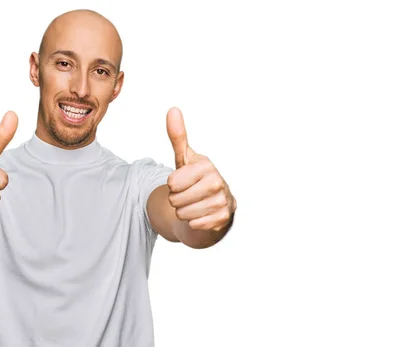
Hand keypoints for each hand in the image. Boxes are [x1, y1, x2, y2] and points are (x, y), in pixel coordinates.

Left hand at [166, 107, 235, 232]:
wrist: (213, 205)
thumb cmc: (196, 179)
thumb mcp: (185, 158)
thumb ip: (178, 136)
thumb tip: (172, 109)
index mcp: (206, 166)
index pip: (171, 182)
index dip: (172, 184)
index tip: (183, 181)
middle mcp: (217, 182)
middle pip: (175, 199)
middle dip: (177, 200)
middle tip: (188, 194)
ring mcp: (222, 201)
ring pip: (183, 213)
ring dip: (184, 212)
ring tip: (194, 204)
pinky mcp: (223, 219)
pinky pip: (194, 225)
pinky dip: (193, 222)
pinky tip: (201, 214)